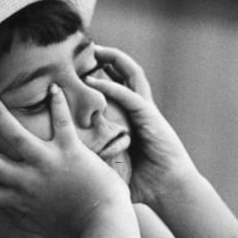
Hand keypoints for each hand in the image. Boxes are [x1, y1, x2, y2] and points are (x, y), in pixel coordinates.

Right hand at [0, 84, 130, 237]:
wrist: (104, 220)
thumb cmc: (74, 224)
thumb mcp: (38, 226)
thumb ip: (17, 215)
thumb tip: (2, 207)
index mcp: (18, 201)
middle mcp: (27, 182)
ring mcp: (47, 164)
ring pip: (13, 134)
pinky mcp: (69, 150)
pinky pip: (61, 121)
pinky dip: (58, 103)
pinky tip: (53, 87)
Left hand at [88, 47, 196, 206]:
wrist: (169, 190)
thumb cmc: (142, 183)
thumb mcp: (112, 165)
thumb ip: (95, 157)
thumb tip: (68, 162)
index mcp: (134, 117)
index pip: (120, 86)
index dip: (105, 71)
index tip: (83, 64)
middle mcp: (141, 108)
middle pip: (128, 72)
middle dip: (110, 57)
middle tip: (88, 47)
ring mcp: (146, 110)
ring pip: (132, 74)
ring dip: (114, 59)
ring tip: (95, 50)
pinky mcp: (150, 117)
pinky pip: (129, 95)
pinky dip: (112, 86)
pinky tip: (94, 80)